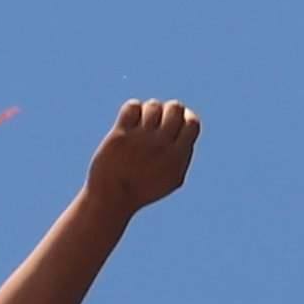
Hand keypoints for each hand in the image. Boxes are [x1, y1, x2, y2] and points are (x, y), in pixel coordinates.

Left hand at [75, 96, 198, 219]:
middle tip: (157, 120)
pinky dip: (132, 108)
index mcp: (177, 156)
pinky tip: (129, 120)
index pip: (192, 122)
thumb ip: (184, 155)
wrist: (111, 198)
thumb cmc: (143, 189)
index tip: (175, 121)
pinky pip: (131, 107)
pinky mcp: (120, 136)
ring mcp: (140, 140)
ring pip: (152, 105)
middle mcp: (161, 145)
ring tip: (141, 122)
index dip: (185, 116)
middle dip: (167, 110)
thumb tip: (188, 127)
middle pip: (174, 107)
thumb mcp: (172, 179)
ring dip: (148, 109)